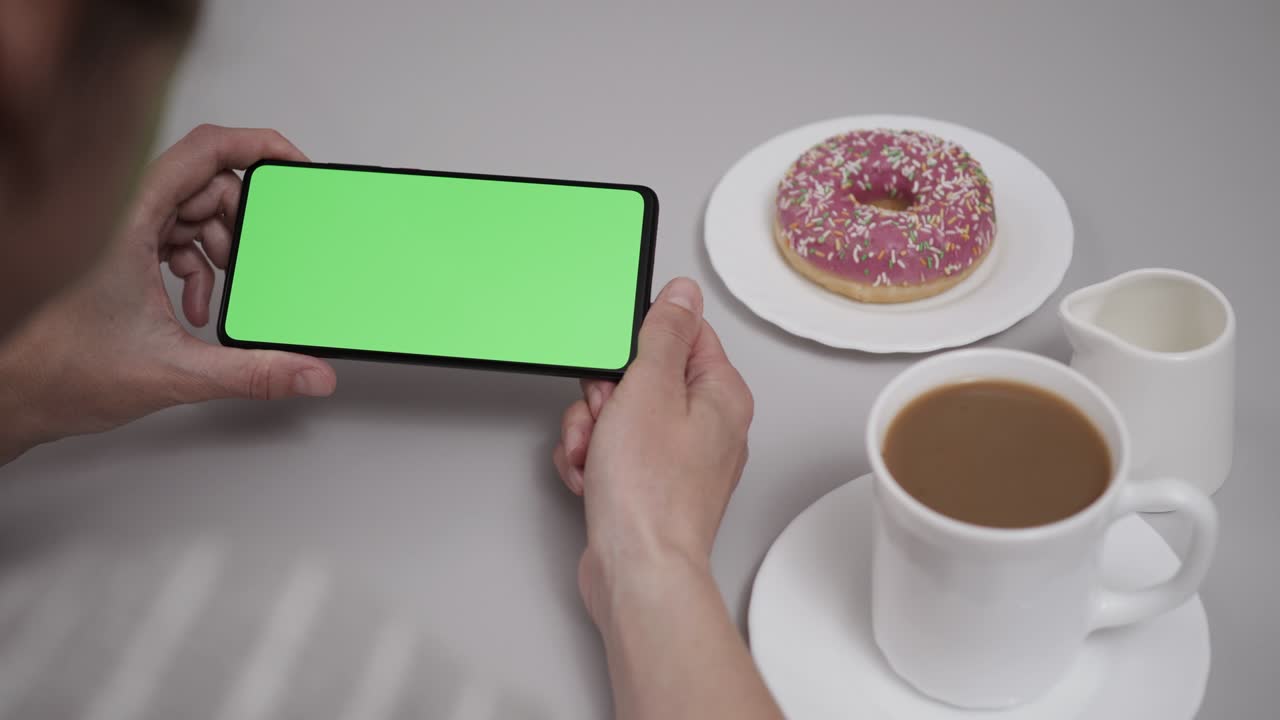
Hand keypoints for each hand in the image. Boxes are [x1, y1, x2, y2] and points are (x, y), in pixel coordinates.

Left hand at [0, 125, 335, 462]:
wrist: (20, 395)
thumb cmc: (65, 371)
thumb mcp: (177, 371)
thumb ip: (254, 373)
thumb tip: (310, 373)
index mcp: (129, 222)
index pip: (203, 151)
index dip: (256, 145)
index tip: (293, 164)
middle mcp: (122, 216)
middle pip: (205, 183)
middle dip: (241, 222)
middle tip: (256, 261)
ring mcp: (120, 231)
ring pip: (192, 211)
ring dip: (220, 250)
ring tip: (222, 293)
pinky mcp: (120, 251)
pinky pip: (176, 237)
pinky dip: (199, 267)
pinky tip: (197, 307)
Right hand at [552, 277, 753, 623]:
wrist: (638, 572)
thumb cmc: (651, 494)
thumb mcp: (650, 389)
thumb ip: (665, 334)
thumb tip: (682, 294)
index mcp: (721, 393)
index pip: (682, 334)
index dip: (639, 344)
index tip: (619, 362)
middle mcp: (708, 425)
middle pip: (641, 377)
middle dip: (604, 398)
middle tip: (607, 419)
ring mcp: (678, 458)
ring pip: (618, 415)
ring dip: (592, 432)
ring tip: (597, 457)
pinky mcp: (649, 486)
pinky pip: (612, 452)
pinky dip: (593, 462)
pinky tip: (593, 479)